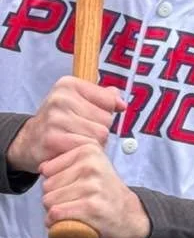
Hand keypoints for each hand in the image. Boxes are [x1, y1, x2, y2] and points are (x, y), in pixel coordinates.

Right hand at [8, 77, 123, 173]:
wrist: (29, 142)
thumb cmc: (60, 122)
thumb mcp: (79, 101)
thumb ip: (103, 97)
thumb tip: (120, 103)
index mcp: (68, 85)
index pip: (109, 100)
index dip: (106, 112)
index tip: (92, 116)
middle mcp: (60, 98)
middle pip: (106, 120)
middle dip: (100, 130)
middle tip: (81, 133)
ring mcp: (55, 119)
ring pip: (100, 135)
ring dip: (94, 143)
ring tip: (77, 141)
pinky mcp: (53, 139)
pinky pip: (87, 148)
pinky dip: (84, 152)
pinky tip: (72, 150)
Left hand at [40, 143, 149, 237]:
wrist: (130, 216)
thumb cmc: (105, 193)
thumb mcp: (92, 166)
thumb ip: (68, 161)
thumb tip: (42, 167)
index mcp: (88, 150)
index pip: (47, 169)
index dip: (55, 183)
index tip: (73, 188)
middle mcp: (90, 165)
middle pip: (46, 186)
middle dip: (54, 198)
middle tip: (74, 203)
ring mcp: (91, 186)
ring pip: (49, 201)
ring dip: (55, 212)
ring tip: (74, 212)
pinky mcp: (90, 207)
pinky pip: (56, 214)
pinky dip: (56, 223)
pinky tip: (68, 224)